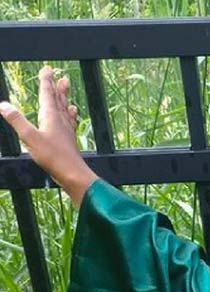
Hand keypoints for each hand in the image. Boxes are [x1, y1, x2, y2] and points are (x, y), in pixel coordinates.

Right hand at [0, 65, 97, 205]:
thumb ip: (17, 121)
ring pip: (64, 109)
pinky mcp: (69, 140)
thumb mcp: (30, 138)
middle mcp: (60, 121)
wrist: (73, 175)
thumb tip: (3, 105)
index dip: (46, 82)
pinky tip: (71, 113)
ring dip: (64, 97)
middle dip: (57, 87)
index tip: (47, 69)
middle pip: (58, 100)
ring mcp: (66, 131)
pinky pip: (69, 121)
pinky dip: (69, 114)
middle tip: (60, 75)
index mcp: (51, 117)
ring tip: (67, 88)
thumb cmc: (53, 157)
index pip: (47, 95)